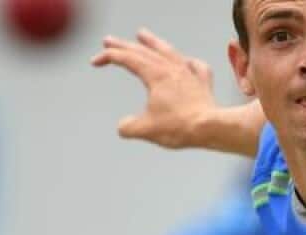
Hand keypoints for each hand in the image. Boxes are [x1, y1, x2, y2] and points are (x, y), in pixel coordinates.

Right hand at [91, 28, 217, 147]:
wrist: (210, 128)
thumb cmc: (178, 127)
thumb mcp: (145, 129)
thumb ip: (128, 127)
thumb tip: (124, 126)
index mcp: (155, 75)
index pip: (126, 59)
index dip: (108, 57)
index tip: (95, 62)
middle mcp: (171, 69)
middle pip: (144, 51)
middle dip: (124, 45)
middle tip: (109, 40)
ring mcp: (189, 74)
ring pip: (169, 52)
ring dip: (154, 42)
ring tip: (143, 34)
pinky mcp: (203, 84)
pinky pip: (197, 68)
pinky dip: (189, 64)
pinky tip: (188, 63)